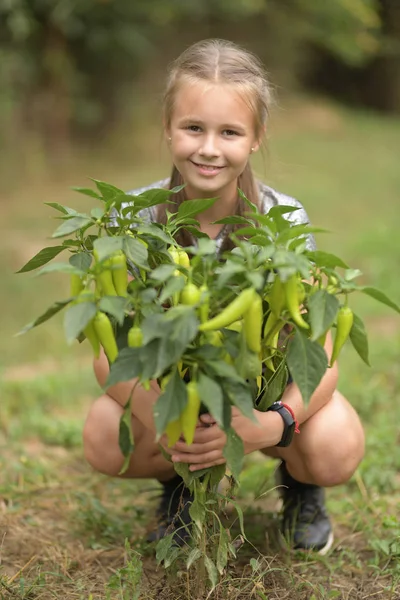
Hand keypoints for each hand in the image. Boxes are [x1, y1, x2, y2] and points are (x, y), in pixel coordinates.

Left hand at [162, 408, 283, 470]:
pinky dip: (200, 466)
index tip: (172, 433)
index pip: (199, 436)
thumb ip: (217, 414)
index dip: (185, 436)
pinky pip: (212, 464)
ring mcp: (225, 452)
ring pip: (202, 458)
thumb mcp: (235, 411)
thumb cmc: (250, 417)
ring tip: (173, 457)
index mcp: (222, 432)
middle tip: (166, 446)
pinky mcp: (228, 457)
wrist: (267, 431)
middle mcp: (221, 444)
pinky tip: (190, 467)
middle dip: (181, 447)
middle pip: (197, 448)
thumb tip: (201, 418)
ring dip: (187, 458)